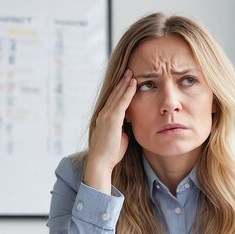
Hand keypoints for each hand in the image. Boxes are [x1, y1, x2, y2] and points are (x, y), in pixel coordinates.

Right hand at [83, 69, 136, 193]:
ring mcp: (107, 116)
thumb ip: (123, 128)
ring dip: (125, 83)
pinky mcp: (112, 119)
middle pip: (115, 95)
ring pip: (118, 95)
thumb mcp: (119, 137)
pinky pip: (122, 102)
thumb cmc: (110, 153)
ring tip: (132, 73)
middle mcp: (104, 114)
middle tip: (129, 71)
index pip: (114, 101)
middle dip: (122, 83)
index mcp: (105, 118)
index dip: (120, 91)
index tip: (127, 82)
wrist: (101, 162)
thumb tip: (130, 123)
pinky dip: (128, 92)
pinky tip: (134, 84)